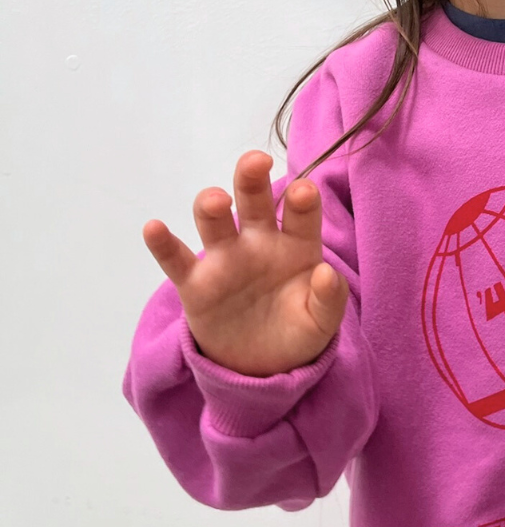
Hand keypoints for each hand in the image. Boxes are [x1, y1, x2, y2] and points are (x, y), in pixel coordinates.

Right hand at [141, 150, 349, 376]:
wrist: (260, 365)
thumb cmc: (297, 330)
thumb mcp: (321, 323)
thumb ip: (328, 300)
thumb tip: (326, 273)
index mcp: (295, 245)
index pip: (300, 214)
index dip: (302, 199)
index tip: (303, 190)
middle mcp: (258, 242)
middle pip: (253, 201)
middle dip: (252, 179)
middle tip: (256, 161)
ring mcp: (225, 260)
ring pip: (214, 221)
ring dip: (211, 205)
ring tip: (217, 201)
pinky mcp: (195, 284)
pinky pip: (175, 259)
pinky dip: (163, 244)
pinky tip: (154, 228)